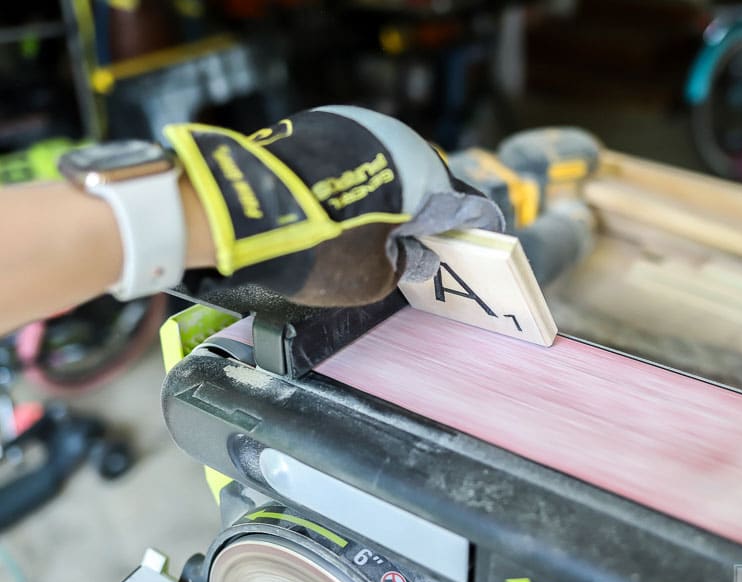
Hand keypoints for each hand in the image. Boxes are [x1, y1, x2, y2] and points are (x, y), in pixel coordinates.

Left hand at [166, 106, 502, 305]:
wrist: (241, 208)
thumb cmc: (321, 249)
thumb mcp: (375, 277)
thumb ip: (407, 265)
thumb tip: (415, 254)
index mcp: (426, 180)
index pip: (467, 205)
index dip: (477, 228)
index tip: (481, 242)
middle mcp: (398, 144)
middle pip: (426, 181)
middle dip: (428, 212)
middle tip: (422, 243)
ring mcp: (357, 128)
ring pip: (388, 166)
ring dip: (389, 196)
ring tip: (377, 230)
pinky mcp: (319, 125)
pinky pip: (353, 158)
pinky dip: (356, 183)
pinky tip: (341, 207)